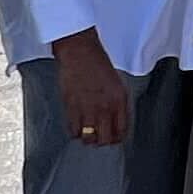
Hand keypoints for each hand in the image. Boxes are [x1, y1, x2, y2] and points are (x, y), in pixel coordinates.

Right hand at [51, 28, 130, 147]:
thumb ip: (118, 104)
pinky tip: (77, 125)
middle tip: (99, 137)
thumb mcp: (117, 83)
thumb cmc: (98, 64)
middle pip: (105, 139)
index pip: (121, 131)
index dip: (117, 138)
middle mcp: (104, 107)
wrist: (80, 52)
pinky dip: (75, 132)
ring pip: (88, 138)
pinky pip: (73, 130)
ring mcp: (87, 109)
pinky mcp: (71, 107)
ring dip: (88, 138)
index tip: (113, 137)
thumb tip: (116, 121)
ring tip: (87, 132)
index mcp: (119, 101)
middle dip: (103, 141)